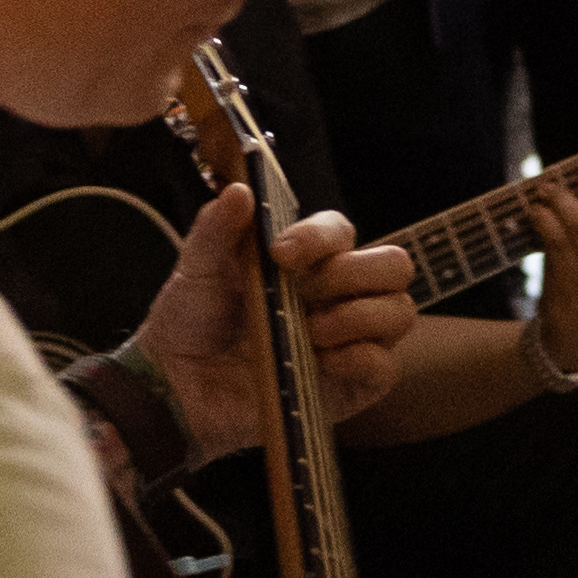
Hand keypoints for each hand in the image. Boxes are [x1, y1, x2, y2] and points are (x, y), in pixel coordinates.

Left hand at [134, 178, 412, 456]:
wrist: (178, 386)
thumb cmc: (192, 321)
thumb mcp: (197, 268)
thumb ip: (216, 229)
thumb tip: (240, 190)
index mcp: (308, 260)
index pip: (342, 232)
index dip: (320, 236)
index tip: (280, 253)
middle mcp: (338, 295)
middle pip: (394, 266)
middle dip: (353, 274)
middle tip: (305, 294)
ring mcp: (350, 341)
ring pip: (399, 312)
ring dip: (358, 316)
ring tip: (311, 332)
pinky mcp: (350, 387)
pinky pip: (385, 367)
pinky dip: (360, 359)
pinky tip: (323, 362)